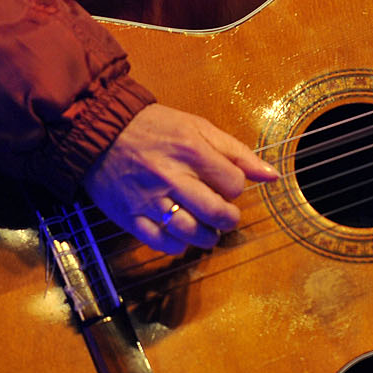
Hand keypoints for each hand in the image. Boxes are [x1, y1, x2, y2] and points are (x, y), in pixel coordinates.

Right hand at [84, 103, 278, 254]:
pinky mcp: (129, 215)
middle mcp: (170, 175)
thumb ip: (236, 152)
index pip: (233, 183)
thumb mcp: (198, 127)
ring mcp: (148, 198)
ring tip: (208, 230)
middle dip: (228, 218)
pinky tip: (182, 236)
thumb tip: (272, 175)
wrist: (101, 130)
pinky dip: (178, 246)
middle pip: (216, 211)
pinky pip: (161, 242)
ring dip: (207, 237)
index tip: (227, 186)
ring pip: (190, 232)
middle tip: (225, 216)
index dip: (236, 188)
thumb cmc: (154, 126)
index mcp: (191, 150)